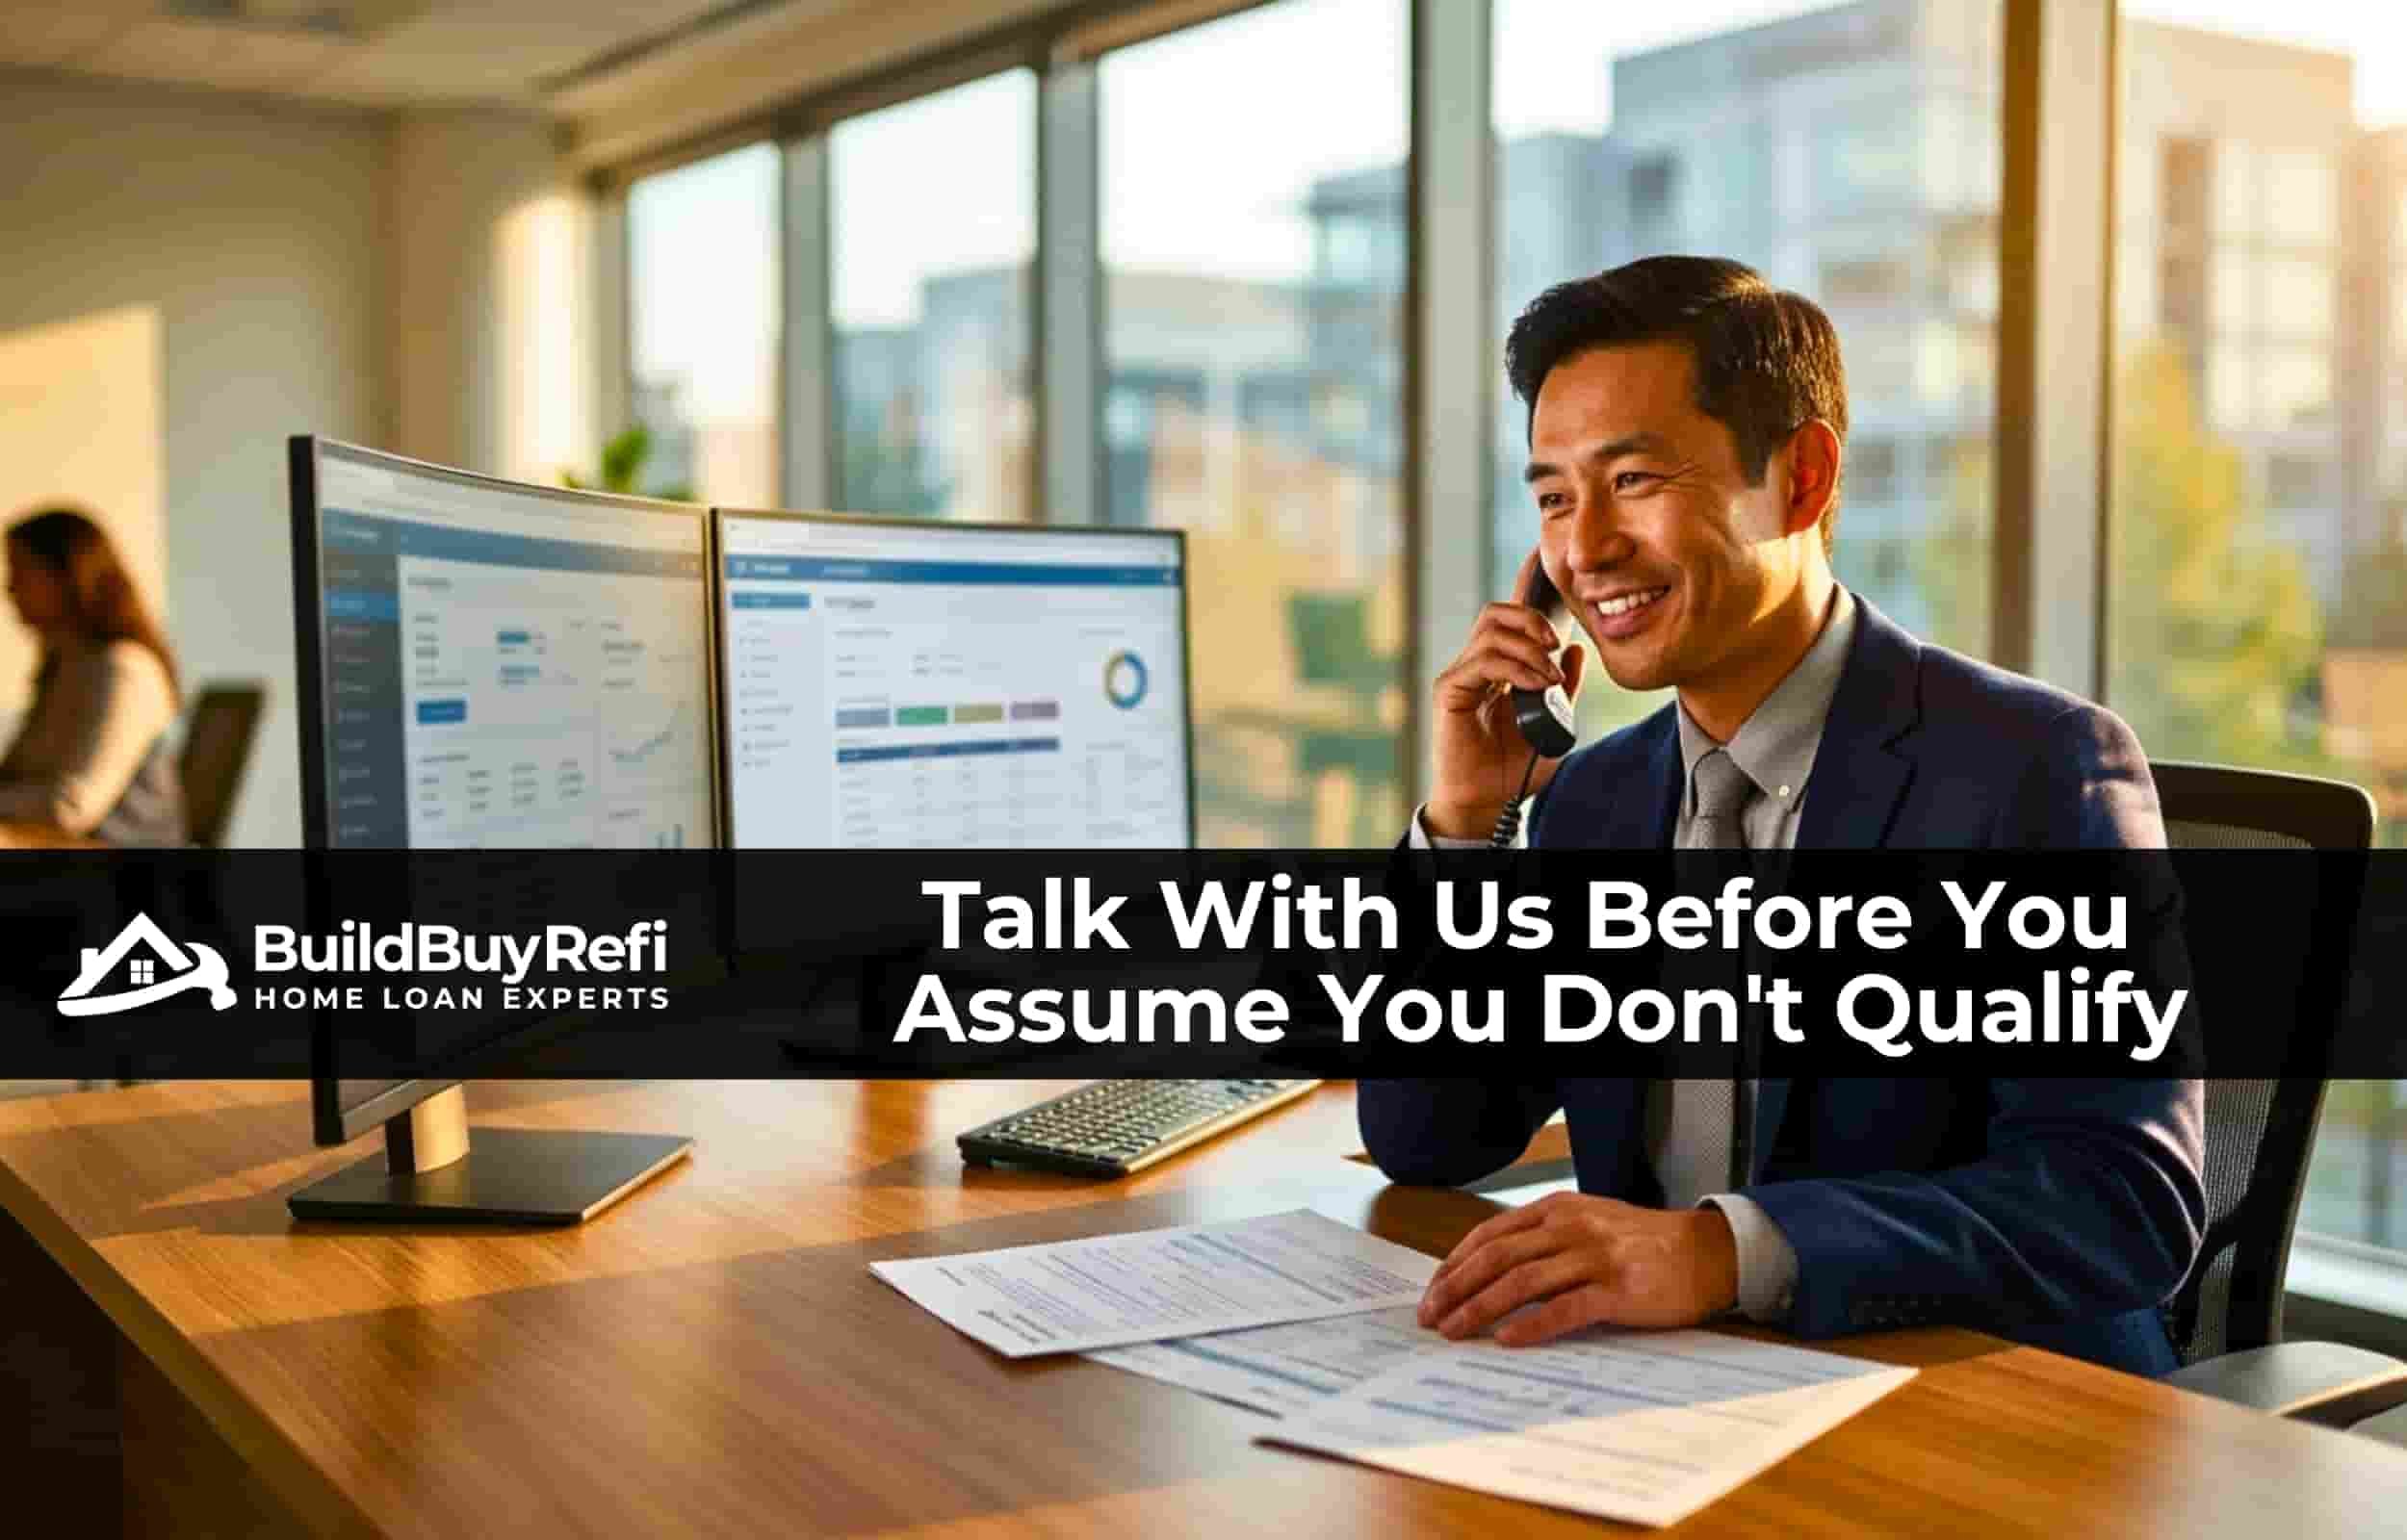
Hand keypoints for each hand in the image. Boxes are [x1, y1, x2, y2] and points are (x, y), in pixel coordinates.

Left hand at [1417, 1192, 1738, 1345]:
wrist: (1706, 1253)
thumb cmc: (1643, 1243)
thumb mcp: (1589, 1223)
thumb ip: (1545, 1239)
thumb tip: (1490, 1272)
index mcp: (1558, 1209)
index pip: (1490, 1235)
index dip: (1455, 1264)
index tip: (1433, 1292)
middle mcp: (1571, 1228)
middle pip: (1497, 1258)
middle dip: (1456, 1289)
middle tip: (1431, 1318)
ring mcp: (1595, 1257)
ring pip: (1522, 1283)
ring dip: (1481, 1309)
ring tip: (1455, 1332)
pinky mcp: (1619, 1290)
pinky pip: (1564, 1309)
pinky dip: (1531, 1326)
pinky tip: (1507, 1340)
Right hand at [1425, 549, 1585, 838]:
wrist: (1489, 800)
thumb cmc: (1515, 766)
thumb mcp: (1556, 722)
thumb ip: (1564, 687)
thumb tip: (1575, 651)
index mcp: (1501, 667)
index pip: (1512, 617)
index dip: (1524, 584)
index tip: (1539, 557)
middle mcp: (1478, 664)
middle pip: (1497, 612)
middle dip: (1531, 618)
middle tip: (1554, 644)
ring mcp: (1461, 675)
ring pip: (1491, 630)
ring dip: (1528, 647)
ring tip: (1547, 677)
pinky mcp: (1450, 690)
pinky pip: (1482, 660)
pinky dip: (1514, 667)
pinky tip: (1533, 685)